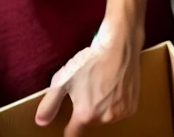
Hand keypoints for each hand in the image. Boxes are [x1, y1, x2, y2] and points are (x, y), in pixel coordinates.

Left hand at [35, 21, 140, 135]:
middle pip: (91, 122)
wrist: (120, 44)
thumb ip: (49, 104)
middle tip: (89, 91)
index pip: (73, 133)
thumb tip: (41, 121)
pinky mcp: (132, 105)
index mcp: (85, 114)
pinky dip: (117, 104)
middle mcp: (104, 117)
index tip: (70, 123)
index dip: (70, 127)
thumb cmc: (93, 59)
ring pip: (106, 117)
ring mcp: (121, 112)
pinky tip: (115, 88)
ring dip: (103, 108)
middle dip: (88, 110)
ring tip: (103, 87)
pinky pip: (120, 111)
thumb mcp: (63, 79)